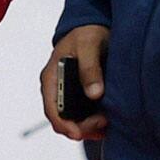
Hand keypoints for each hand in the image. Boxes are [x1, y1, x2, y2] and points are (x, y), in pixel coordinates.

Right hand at [40, 25, 108, 140]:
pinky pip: (83, 117)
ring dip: (89, 127)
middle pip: (63, 120)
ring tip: (107, 123)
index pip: (51, 109)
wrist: (93, 27)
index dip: (63, 124)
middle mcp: (56, 89)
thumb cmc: (87, 32)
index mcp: (51, 77)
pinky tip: (108, 121)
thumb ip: (90, 68)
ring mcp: (67, 94)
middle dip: (81, 127)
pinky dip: (94, 123)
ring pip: (73, 122)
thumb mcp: (88, 45)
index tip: (79, 132)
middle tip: (103, 123)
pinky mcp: (80, 96)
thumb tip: (94, 94)